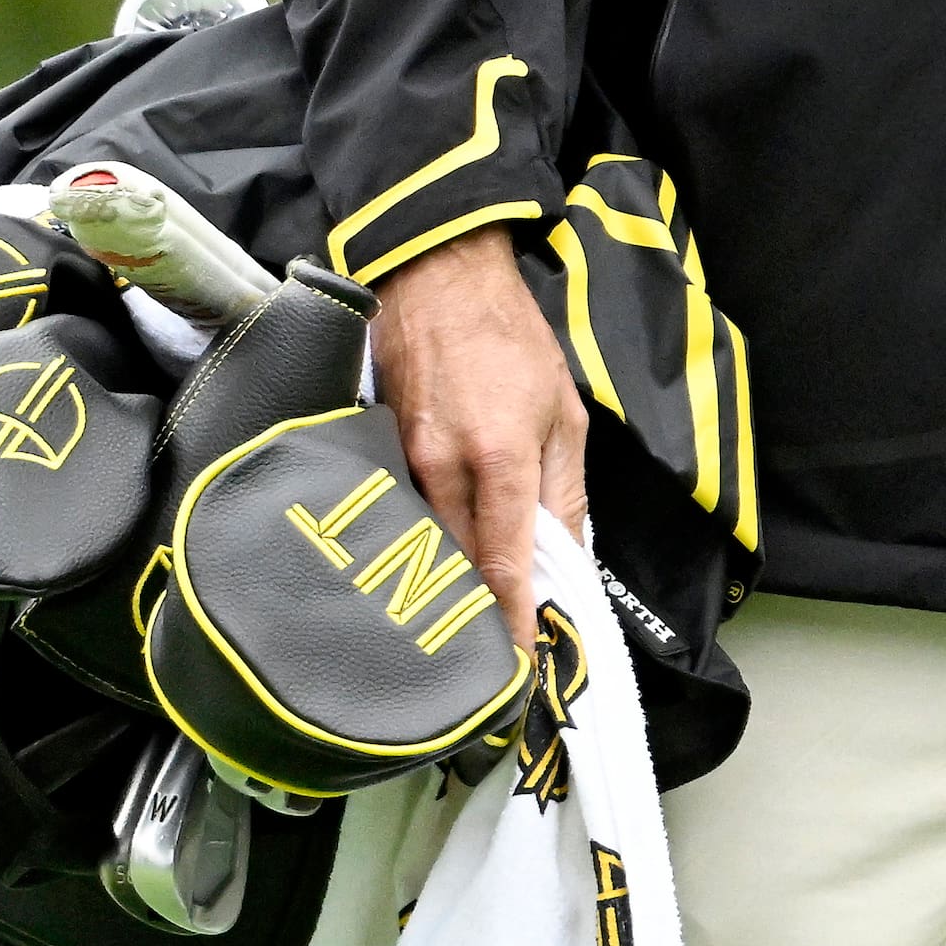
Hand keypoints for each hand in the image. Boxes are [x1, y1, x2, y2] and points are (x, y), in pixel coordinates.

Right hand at [369, 234, 588, 651]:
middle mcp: (443, 469)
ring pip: (426, 545)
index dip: (509, 624)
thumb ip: (564, 494)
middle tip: (496, 658)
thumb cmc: (511, 339)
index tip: (518, 670)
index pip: (501, 566)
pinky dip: (424, 543)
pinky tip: (436, 561)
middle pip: (456, 567)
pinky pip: (405, 514)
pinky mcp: (380, 452)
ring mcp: (403, 462)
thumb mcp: (563, 414)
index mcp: (499, 459)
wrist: (438, 275)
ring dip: (448, 583)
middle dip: (476, 616)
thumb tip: (565, 563)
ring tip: (467, 621)